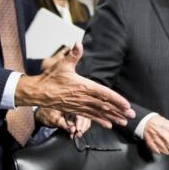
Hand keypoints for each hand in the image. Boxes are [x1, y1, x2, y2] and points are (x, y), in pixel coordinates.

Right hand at [15, 42, 133, 128]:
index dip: (116, 99)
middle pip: (104, 105)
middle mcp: (83, 98)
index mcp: (83, 86)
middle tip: (131, 115)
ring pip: (99, 113)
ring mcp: (79, 105)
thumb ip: (73, 55)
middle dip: (119, 111)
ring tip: (123, 122)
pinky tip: (108, 125)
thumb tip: (78, 44)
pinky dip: (100, 121)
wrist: (38, 92)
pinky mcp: (75, 110)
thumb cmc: (50, 78)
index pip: (103, 93)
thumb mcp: (62, 64)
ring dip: (112, 117)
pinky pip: (90, 117)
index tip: (126, 104)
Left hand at [35, 108, 90, 137]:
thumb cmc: (45, 114)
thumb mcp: (54, 120)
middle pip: (85, 116)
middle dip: (83, 126)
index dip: (81, 122)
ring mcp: (75, 112)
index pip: (80, 112)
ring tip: (77, 135)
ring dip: (82, 128)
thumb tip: (73, 130)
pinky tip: (75, 133)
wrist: (40, 114)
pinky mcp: (74, 117)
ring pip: (84, 119)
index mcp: (70, 105)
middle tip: (79, 134)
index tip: (78, 130)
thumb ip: (64, 125)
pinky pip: (80, 122)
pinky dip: (79, 128)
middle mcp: (74, 107)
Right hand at [142, 113, 168, 154]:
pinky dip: (160, 150)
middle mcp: (164, 135)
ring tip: (166, 144)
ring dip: (167, 150)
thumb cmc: (161, 123)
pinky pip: (158, 152)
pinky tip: (160, 145)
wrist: (148, 122)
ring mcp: (157, 140)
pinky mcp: (151, 144)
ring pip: (167, 152)